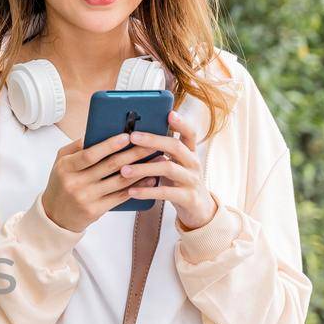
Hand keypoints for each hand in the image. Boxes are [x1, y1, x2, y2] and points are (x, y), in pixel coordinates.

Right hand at [39, 130, 161, 232]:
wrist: (55, 216)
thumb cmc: (61, 184)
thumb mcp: (61, 162)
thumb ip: (77, 147)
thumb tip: (96, 131)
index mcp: (66, 167)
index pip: (90, 154)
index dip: (110, 145)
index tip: (127, 136)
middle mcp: (75, 183)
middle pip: (110, 166)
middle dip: (133, 153)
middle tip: (151, 144)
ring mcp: (86, 198)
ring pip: (119, 181)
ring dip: (141, 170)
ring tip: (157, 160)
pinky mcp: (96, 210)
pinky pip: (120, 196)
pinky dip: (137, 187)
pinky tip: (149, 179)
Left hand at [121, 110, 217, 228]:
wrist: (199, 211)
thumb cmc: (180, 183)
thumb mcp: (175, 165)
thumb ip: (163, 152)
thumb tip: (136, 136)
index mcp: (190, 153)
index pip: (190, 133)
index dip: (181, 122)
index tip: (169, 113)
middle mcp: (193, 164)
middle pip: (175, 146)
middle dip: (153, 140)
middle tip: (132, 137)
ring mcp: (192, 180)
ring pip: (168, 168)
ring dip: (144, 168)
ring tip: (124, 170)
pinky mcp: (188, 198)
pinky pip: (166, 193)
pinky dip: (147, 191)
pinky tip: (132, 191)